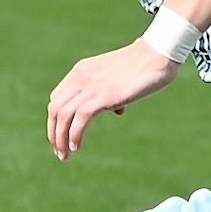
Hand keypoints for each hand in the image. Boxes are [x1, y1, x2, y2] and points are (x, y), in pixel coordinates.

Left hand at [46, 41, 182, 160]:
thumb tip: (116, 110)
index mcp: (81, 71)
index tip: (62, 137)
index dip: (56, 120)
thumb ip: (112, 92)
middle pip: (55, 109)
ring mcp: (90, 86)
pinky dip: (74, 135)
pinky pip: (79, 118)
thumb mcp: (119, 78)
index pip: (57, 99)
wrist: (156, 55)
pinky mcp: (103, 96)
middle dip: (54, 133)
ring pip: (62, 115)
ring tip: (65, 156)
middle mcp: (80, 78)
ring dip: (61, 139)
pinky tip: (76, 147)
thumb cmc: (143, 67)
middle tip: (60, 153)